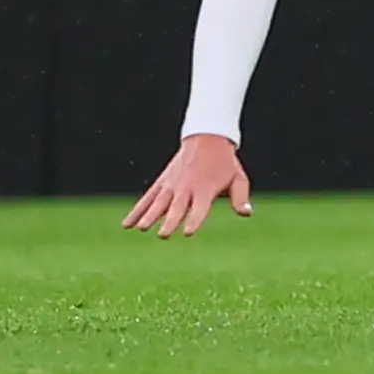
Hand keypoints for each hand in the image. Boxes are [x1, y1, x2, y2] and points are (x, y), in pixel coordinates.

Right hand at [123, 133, 252, 236]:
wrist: (207, 137)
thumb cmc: (225, 163)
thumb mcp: (238, 178)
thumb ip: (240, 197)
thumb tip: (246, 213)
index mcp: (206, 189)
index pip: (200, 208)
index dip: (195, 220)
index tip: (188, 232)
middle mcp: (187, 187)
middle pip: (177, 207)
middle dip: (170, 221)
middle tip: (163, 235)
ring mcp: (172, 184)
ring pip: (159, 202)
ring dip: (149, 215)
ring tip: (141, 228)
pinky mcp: (163, 181)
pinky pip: (147, 197)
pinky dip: (137, 210)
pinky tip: (127, 224)